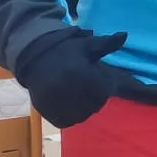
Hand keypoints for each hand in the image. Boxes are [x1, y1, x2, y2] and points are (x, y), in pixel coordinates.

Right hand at [13, 28, 127, 128]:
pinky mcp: (49, 114)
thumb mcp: (87, 45)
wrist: (32, 60)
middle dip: (95, 95)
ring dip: (84, 106)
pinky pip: (68, 121)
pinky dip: (70, 115)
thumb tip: (124, 35)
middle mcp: (68, 91)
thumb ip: (107, 44)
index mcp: (80, 74)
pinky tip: (66, 102)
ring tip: (74, 93)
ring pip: (84, 115)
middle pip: (96, 104)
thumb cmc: (65, 52)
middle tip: (83, 84)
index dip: (104, 84)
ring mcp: (57, 105)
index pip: (105, 90)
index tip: (94, 77)